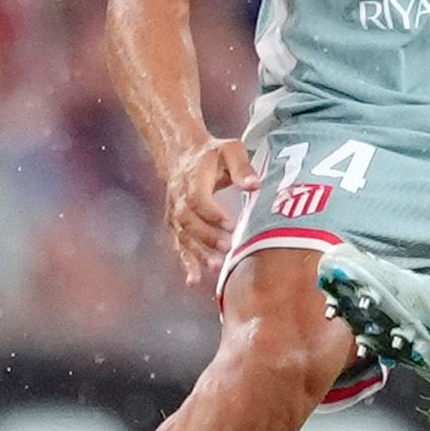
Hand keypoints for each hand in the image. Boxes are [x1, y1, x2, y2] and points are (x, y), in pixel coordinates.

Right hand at [164, 137, 256, 286]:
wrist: (182, 154)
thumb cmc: (213, 153)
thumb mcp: (230, 149)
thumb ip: (242, 167)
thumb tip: (255, 184)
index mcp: (193, 179)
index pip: (198, 199)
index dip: (213, 214)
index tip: (232, 224)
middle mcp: (179, 199)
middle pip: (189, 222)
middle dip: (208, 237)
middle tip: (228, 249)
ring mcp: (174, 214)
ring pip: (183, 236)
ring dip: (197, 253)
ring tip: (215, 266)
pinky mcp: (175, 225)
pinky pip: (178, 245)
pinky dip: (185, 263)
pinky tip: (193, 281)